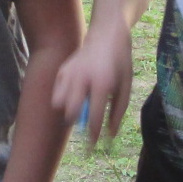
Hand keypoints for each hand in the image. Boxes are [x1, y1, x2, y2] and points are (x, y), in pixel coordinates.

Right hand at [52, 32, 133, 147]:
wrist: (107, 35)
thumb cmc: (120, 64)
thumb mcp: (126, 87)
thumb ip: (118, 112)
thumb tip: (109, 135)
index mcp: (102, 83)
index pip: (94, 116)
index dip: (93, 134)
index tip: (92, 146)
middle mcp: (82, 79)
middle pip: (71, 112)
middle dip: (77, 124)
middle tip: (85, 125)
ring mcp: (69, 73)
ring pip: (59, 104)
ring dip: (68, 111)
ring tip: (80, 106)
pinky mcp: (62, 70)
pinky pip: (56, 93)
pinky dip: (63, 99)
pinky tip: (75, 94)